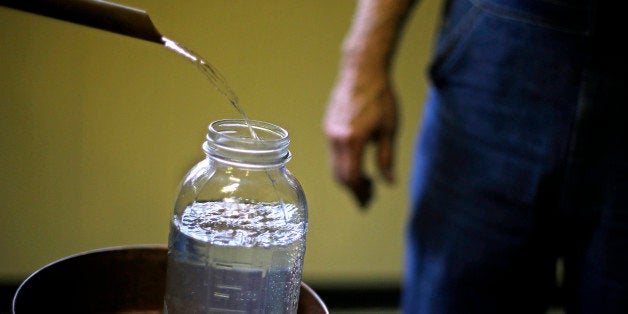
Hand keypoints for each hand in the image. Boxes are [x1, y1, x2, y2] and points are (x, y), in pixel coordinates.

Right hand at [323, 66, 397, 207]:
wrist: (362, 70)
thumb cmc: (381, 97)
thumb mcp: (390, 130)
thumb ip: (387, 159)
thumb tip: (389, 182)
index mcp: (353, 140)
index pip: (352, 178)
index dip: (360, 194)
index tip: (368, 202)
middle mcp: (336, 139)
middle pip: (340, 175)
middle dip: (353, 190)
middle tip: (369, 197)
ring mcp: (329, 132)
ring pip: (334, 165)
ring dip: (347, 178)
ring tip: (365, 181)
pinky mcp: (328, 126)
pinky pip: (333, 153)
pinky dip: (343, 164)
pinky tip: (357, 163)